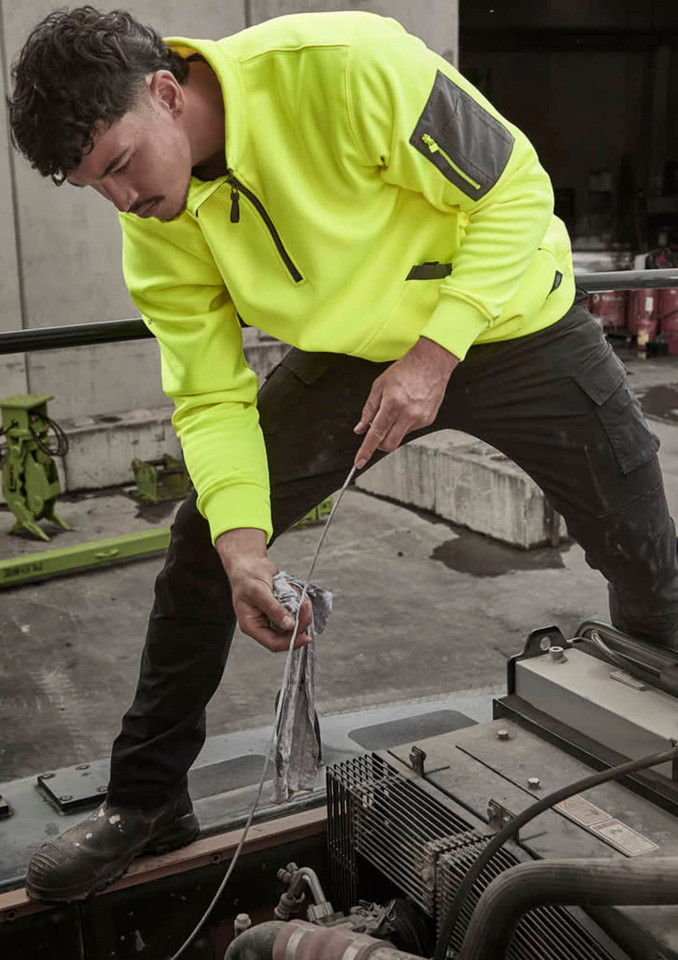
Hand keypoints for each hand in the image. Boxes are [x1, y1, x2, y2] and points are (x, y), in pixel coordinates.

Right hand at [215, 528, 311, 650]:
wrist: (249, 562)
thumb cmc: (246, 576)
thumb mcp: (259, 592)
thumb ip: (274, 609)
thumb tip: (289, 624)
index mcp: (252, 625)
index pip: (273, 643)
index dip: (290, 643)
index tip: (305, 636)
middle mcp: (262, 624)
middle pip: (286, 635)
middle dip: (299, 623)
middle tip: (306, 606)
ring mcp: (271, 616)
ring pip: (292, 623)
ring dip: (300, 612)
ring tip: (301, 598)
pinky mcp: (280, 608)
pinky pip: (294, 612)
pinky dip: (298, 604)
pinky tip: (294, 592)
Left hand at [354, 337, 458, 468]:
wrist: (432, 363)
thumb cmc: (405, 370)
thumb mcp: (379, 386)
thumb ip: (368, 410)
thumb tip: (360, 429)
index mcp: (393, 404)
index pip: (376, 434)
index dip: (366, 450)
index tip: (359, 462)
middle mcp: (408, 414)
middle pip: (389, 444)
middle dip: (378, 445)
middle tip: (375, 433)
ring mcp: (420, 418)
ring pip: (399, 437)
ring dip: (392, 430)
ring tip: (395, 408)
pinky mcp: (428, 420)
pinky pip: (410, 429)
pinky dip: (403, 423)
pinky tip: (407, 407)